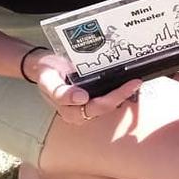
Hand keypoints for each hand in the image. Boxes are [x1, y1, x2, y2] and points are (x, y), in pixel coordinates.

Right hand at [25, 50, 141, 124]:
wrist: (43, 66)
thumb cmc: (46, 73)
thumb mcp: (48, 80)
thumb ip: (61, 92)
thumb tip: (81, 99)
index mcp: (70, 111)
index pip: (95, 108)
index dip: (112, 99)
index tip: (124, 88)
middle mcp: (80, 112)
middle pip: (106, 107)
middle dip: (122, 95)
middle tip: (136, 82)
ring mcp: (87, 104)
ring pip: (109, 103)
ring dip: (123, 94)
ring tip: (136, 82)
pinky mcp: (92, 96)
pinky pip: (107, 95)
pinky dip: (118, 89)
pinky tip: (127, 80)